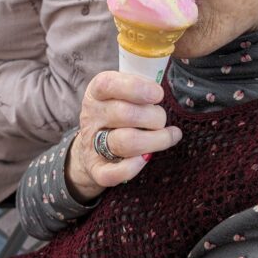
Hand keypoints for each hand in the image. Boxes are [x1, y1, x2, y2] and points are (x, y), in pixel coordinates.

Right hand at [65, 71, 181, 202]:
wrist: (90, 148)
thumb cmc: (116, 114)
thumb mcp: (119, 93)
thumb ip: (138, 87)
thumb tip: (161, 91)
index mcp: (96, 93)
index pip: (108, 84)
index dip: (136, 87)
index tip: (158, 94)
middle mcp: (91, 116)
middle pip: (125, 114)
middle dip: (155, 117)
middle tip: (161, 119)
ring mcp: (92, 144)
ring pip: (126, 142)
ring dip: (156, 140)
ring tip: (167, 136)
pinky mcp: (96, 169)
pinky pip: (115, 173)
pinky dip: (134, 167)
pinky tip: (146, 158)